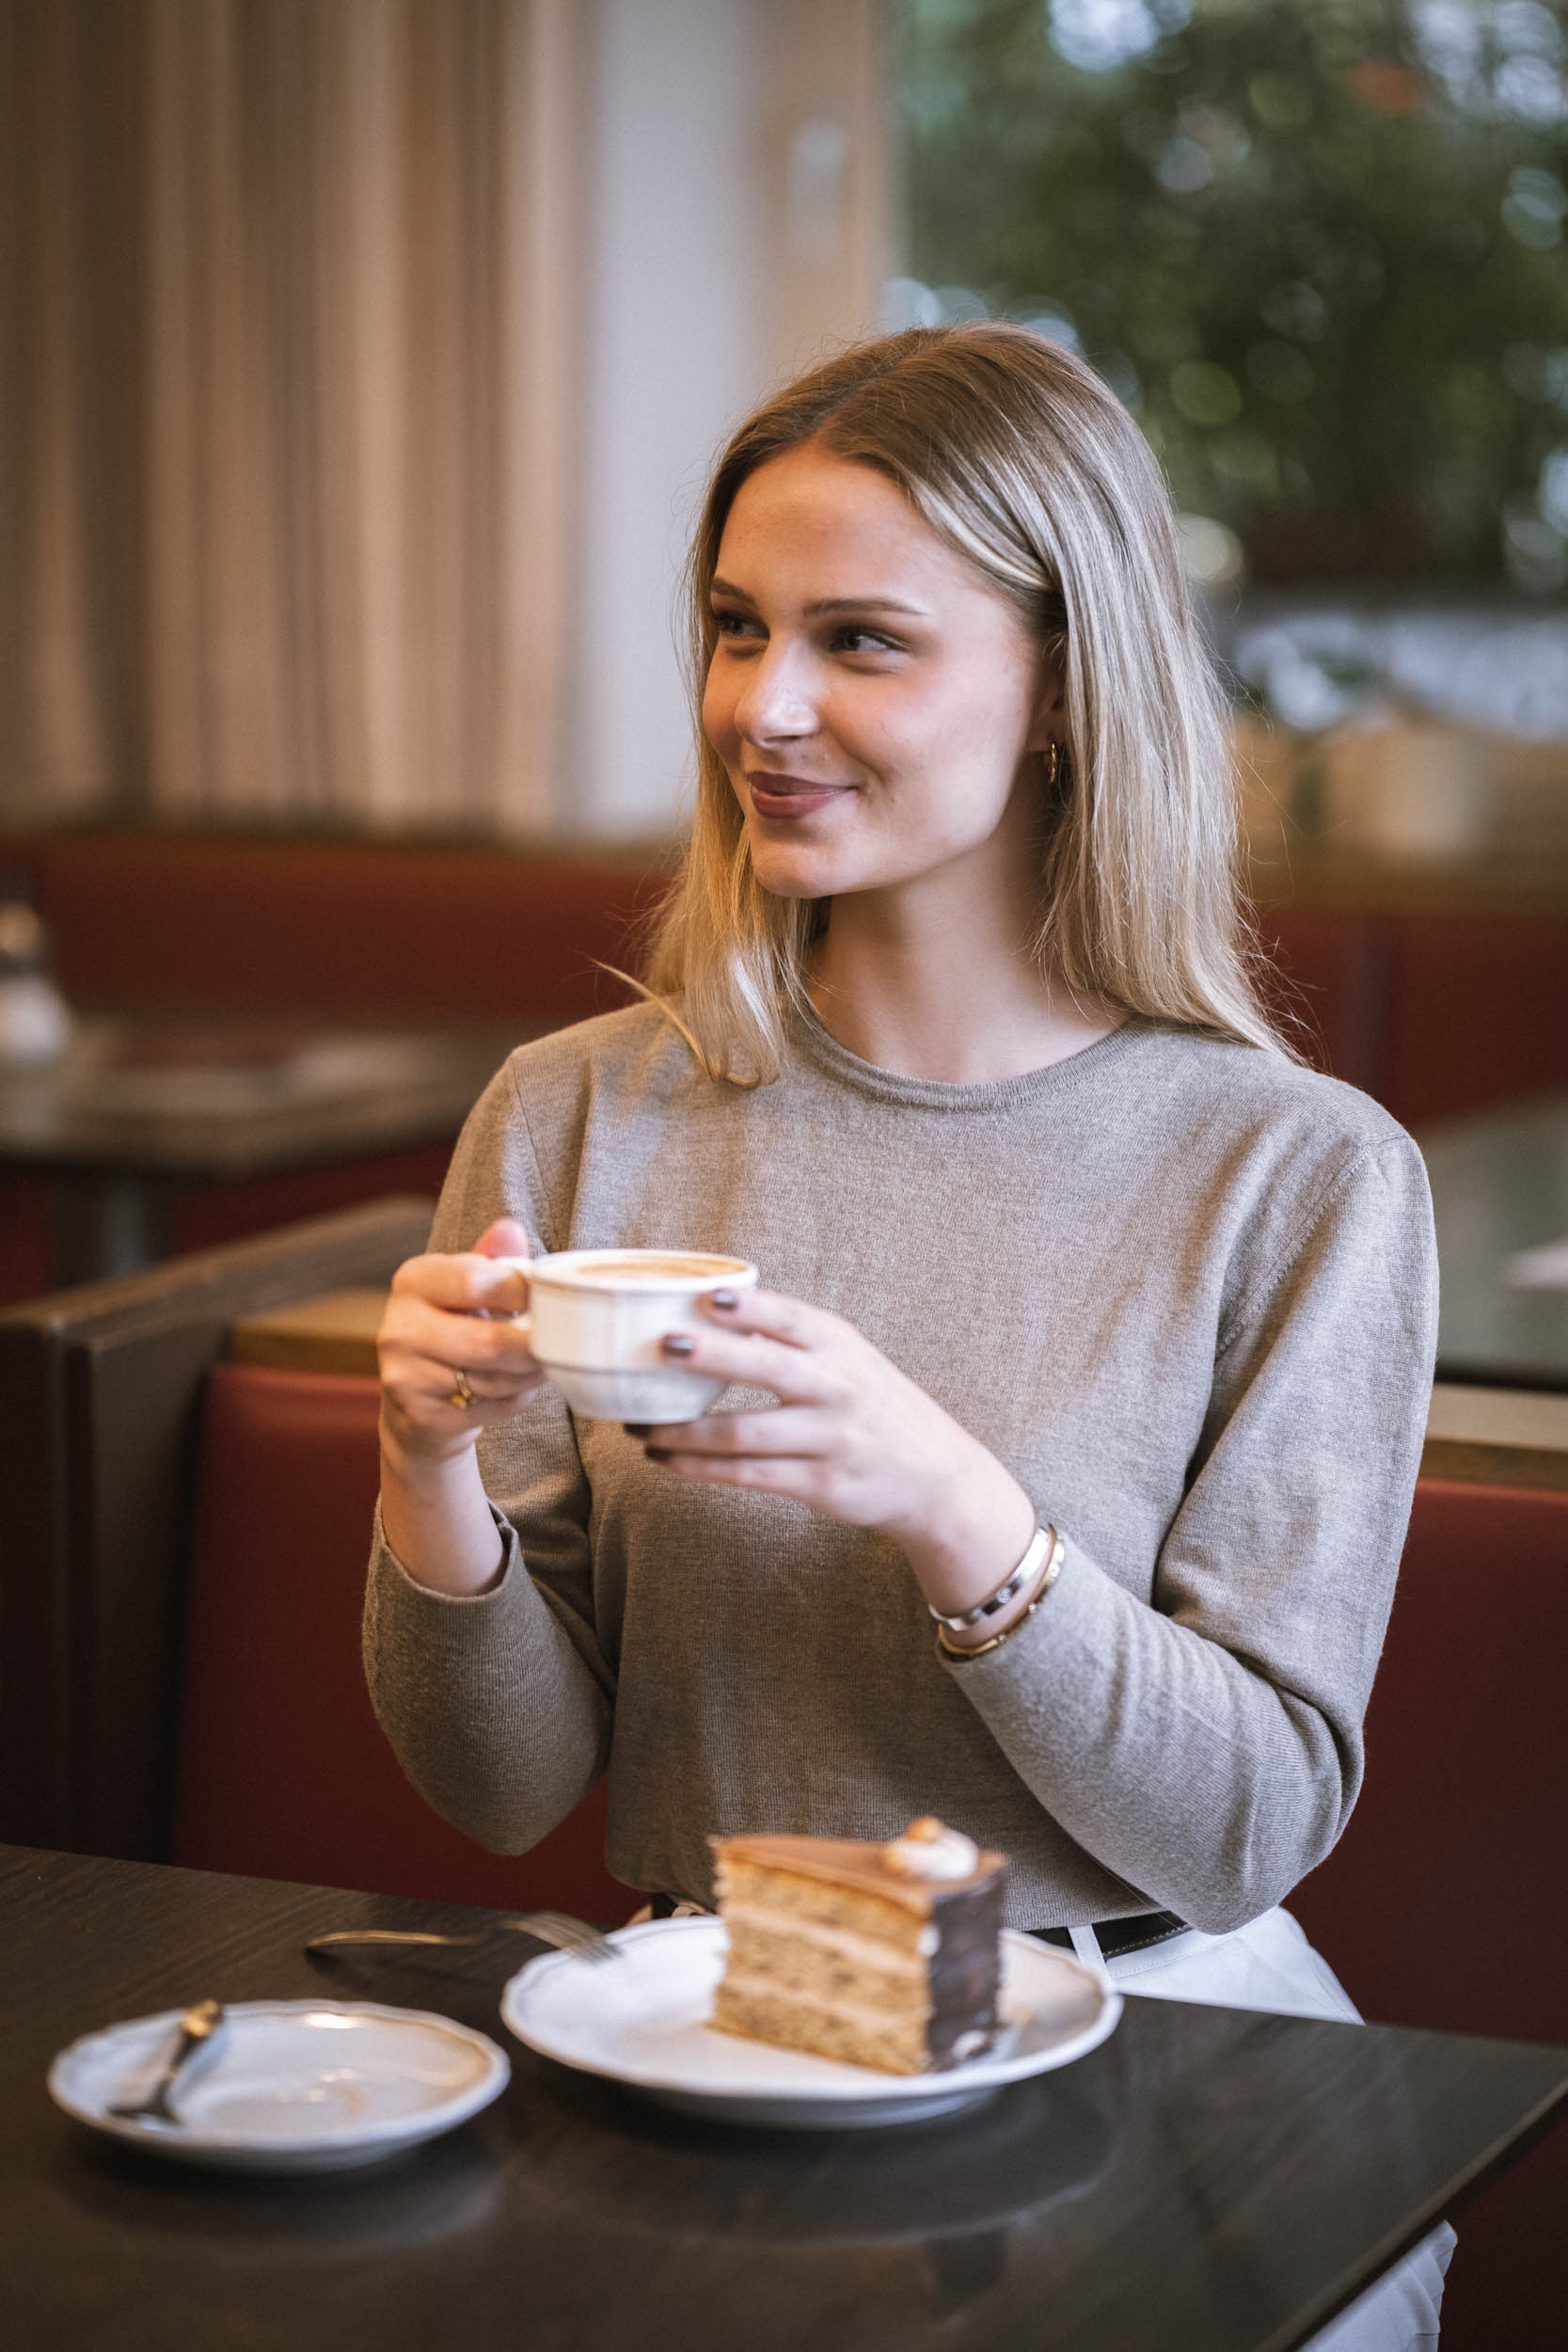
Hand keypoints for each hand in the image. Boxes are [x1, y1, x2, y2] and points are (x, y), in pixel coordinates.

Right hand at [377, 1216, 545, 1465]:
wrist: (418, 1402)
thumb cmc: (454, 1329)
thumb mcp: (466, 1288)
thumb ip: (492, 1259)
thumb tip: (510, 1227)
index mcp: (412, 1281)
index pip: (474, 1280)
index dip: (521, 1291)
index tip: (546, 1299)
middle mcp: (398, 1328)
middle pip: (487, 1341)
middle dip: (534, 1345)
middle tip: (563, 1343)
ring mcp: (404, 1376)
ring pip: (493, 1379)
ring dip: (530, 1374)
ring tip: (545, 1363)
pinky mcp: (421, 1416)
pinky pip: (489, 1408)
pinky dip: (515, 1399)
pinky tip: (518, 1388)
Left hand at [632, 1288, 1037, 1618]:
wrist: (936, 1476)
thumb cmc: (872, 1404)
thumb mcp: (848, 1358)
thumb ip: (792, 1339)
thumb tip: (706, 1312)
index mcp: (841, 1347)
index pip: (792, 1319)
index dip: (750, 1307)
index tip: (705, 1297)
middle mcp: (839, 1389)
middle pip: (767, 1369)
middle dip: (712, 1356)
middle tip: (660, 1346)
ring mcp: (831, 1440)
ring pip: (744, 1434)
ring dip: (683, 1431)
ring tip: (639, 1425)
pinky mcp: (822, 1485)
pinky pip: (748, 1475)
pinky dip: (699, 1467)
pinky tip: (665, 1458)